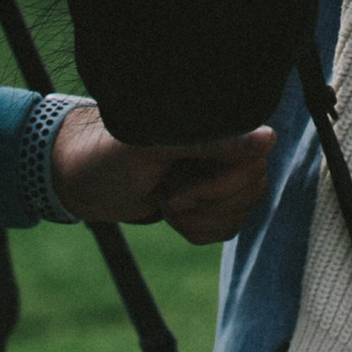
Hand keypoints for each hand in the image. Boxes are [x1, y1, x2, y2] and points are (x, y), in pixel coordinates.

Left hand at [50, 104, 276, 243]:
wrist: (82, 181)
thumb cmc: (110, 155)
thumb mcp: (156, 146)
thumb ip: (214, 142)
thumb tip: (270, 137)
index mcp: (213, 121)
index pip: (255, 159)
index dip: (222, 185)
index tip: (183, 192)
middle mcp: (223, 143)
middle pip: (253, 189)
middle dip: (207, 205)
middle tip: (169, 198)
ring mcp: (217, 172)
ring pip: (240, 212)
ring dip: (199, 219)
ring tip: (166, 201)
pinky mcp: (208, 199)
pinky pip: (227, 228)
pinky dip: (197, 230)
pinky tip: (171, 213)